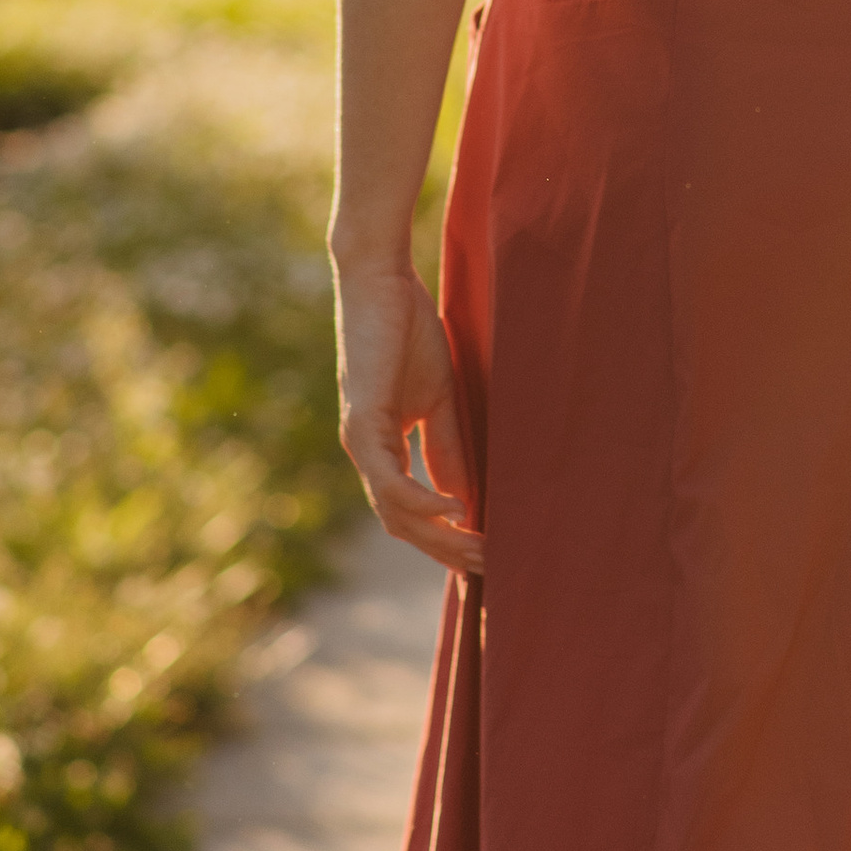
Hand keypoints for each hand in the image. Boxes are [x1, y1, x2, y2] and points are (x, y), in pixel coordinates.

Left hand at [335, 264, 483, 574]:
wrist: (380, 281)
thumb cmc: (408, 330)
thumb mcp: (438, 398)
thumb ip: (447, 447)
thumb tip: (466, 498)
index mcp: (382, 447)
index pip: (410, 511)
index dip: (443, 540)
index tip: (480, 561)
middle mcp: (366, 453)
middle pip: (403, 524)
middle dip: (447, 551)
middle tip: (489, 569)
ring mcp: (360, 442)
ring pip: (395, 513)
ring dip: (438, 537)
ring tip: (479, 548)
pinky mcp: (363, 424)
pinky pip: (391, 481)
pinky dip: (422, 502)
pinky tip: (456, 508)